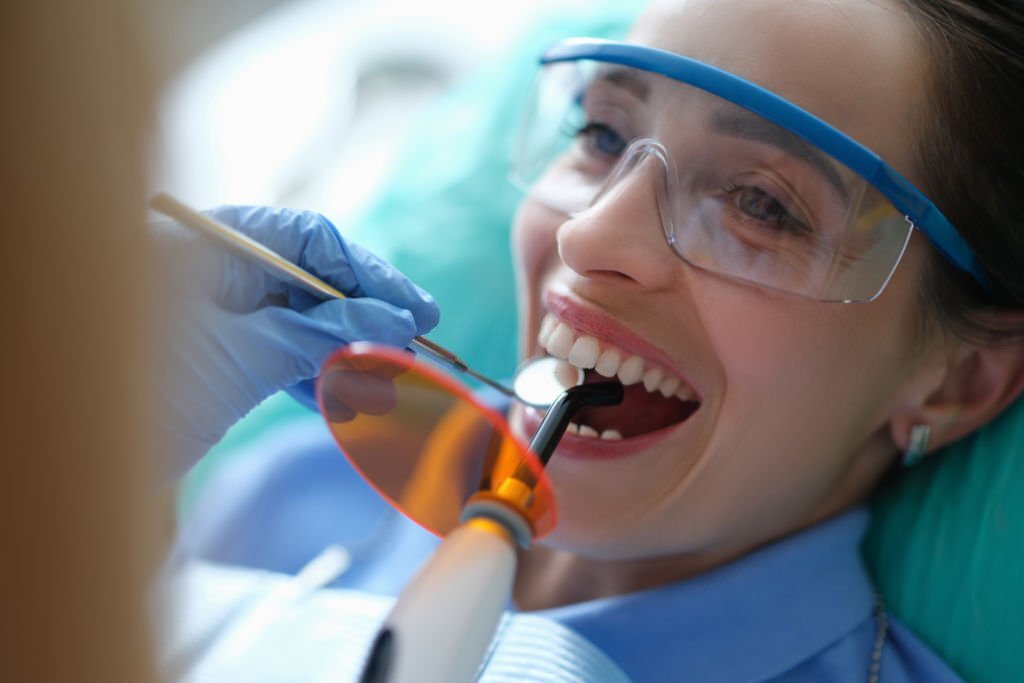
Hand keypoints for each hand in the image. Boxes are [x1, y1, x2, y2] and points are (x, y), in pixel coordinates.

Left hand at [154, 205, 438, 474]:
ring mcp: (216, 318)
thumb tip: (393, 321)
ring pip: (301, 324)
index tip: (415, 310)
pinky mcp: (219, 360)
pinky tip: (347, 399)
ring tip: (388, 386)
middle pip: (310, 282)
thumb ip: (317, 334)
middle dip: (364, 319)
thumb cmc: (134, 395)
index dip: (368, 271)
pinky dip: (316, 378)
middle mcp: (213, 272)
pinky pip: (282, 357)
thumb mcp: (237, 358)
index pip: (307, 238)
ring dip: (347, 355)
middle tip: (412, 352)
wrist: (71, 468)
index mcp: (206, 246)